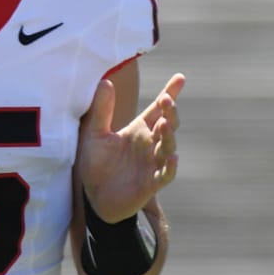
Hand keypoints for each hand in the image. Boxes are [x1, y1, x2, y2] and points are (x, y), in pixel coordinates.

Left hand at [77, 72, 183, 223]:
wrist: (93, 197)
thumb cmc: (96, 163)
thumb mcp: (94, 134)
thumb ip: (101, 110)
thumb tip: (105, 81)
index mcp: (139, 129)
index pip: (158, 109)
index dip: (170, 93)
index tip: (180, 77)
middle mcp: (150, 144)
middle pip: (168, 124)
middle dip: (170, 112)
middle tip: (166, 101)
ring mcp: (153, 163)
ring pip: (169, 147)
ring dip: (169, 135)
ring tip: (165, 123)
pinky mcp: (151, 184)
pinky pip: (166, 174)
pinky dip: (170, 167)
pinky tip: (172, 157)